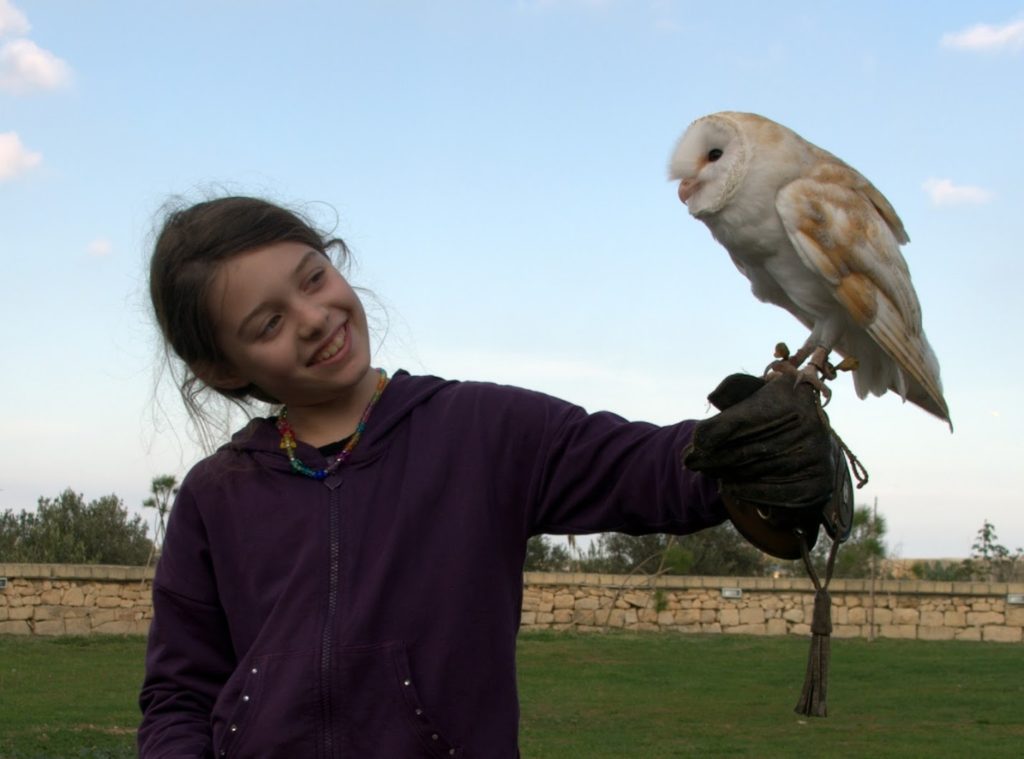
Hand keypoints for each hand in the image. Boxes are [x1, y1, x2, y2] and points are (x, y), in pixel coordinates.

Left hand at [683, 374, 852, 558]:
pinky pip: (771, 493)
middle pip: (746, 448)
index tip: (696, 441)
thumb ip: (734, 390)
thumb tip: (714, 397)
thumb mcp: (757, 394)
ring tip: (708, 471)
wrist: (811, 444)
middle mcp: (809, 424)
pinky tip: (730, 486)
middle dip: (712, 456)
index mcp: (793, 395)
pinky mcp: (817, 484)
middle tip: (690, 461)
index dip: (715, 431)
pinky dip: (746, 492)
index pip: (743, 418)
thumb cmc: (773, 415)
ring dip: (725, 474)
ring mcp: (816, 457)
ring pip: (755, 471)